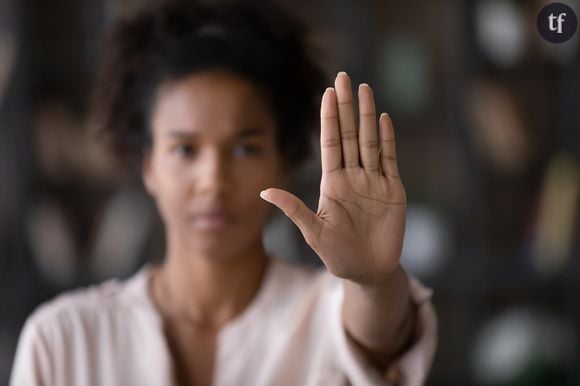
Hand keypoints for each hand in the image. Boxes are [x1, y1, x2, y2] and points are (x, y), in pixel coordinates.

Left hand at [260, 72, 405, 284]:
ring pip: (371, 141)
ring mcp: (373, 181)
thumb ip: (294, 209)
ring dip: (368, 115)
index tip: (327, 93)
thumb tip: (264, 191)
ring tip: (365, 89)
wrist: (369, 271)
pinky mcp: (393, 191)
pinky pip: (390, 160)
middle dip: (346, 107)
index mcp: (332, 183)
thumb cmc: (338, 255)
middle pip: (350, 135)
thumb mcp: (314, 232)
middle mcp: (353, 177)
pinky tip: (385, 119)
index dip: (329, 118)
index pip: (331, 143)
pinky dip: (389, 140)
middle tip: (343, 78)